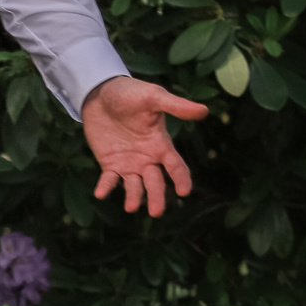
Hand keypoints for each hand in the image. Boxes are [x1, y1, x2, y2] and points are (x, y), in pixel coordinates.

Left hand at [82, 74, 209, 216]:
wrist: (100, 93)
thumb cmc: (131, 93)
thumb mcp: (154, 97)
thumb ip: (176, 106)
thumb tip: (204, 111)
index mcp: (161, 145)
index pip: (175, 166)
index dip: (181, 178)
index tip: (184, 191)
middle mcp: (147, 158)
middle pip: (155, 182)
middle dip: (157, 196)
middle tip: (156, 212)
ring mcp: (129, 163)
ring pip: (134, 186)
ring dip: (133, 197)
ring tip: (131, 207)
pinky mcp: (109, 163)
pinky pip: (109, 179)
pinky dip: (106, 187)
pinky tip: (101, 194)